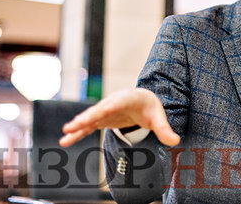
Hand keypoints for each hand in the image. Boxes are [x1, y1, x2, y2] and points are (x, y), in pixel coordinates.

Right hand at [59, 88, 179, 147]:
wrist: (141, 101)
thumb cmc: (149, 107)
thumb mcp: (158, 116)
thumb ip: (164, 129)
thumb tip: (175, 142)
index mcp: (128, 98)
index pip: (118, 102)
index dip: (110, 106)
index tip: (101, 110)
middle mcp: (112, 102)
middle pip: (99, 110)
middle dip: (87, 116)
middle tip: (74, 123)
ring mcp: (105, 111)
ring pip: (89, 118)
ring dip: (78, 125)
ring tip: (65, 132)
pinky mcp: (101, 120)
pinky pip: (87, 126)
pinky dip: (77, 132)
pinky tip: (66, 140)